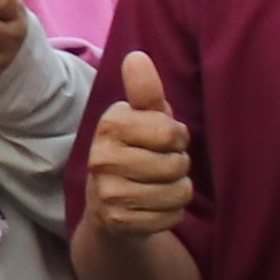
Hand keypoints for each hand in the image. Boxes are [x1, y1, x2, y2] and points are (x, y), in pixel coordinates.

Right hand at [78, 53, 196, 244]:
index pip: (170, 131)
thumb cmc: (135, 152)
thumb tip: (137, 56)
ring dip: (177, 191)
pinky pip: (171, 217)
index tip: (162, 140)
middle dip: (178, 166)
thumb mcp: (141, 119)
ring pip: (177, 192)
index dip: (177, 137)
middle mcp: (101, 158)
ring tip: (158, 187)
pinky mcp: (118, 222)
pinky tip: (152, 208)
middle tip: (159, 166)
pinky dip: (170, 214)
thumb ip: (144, 91)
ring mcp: (107, 193)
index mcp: (108, 125)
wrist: (107, 209)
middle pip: (176, 163)